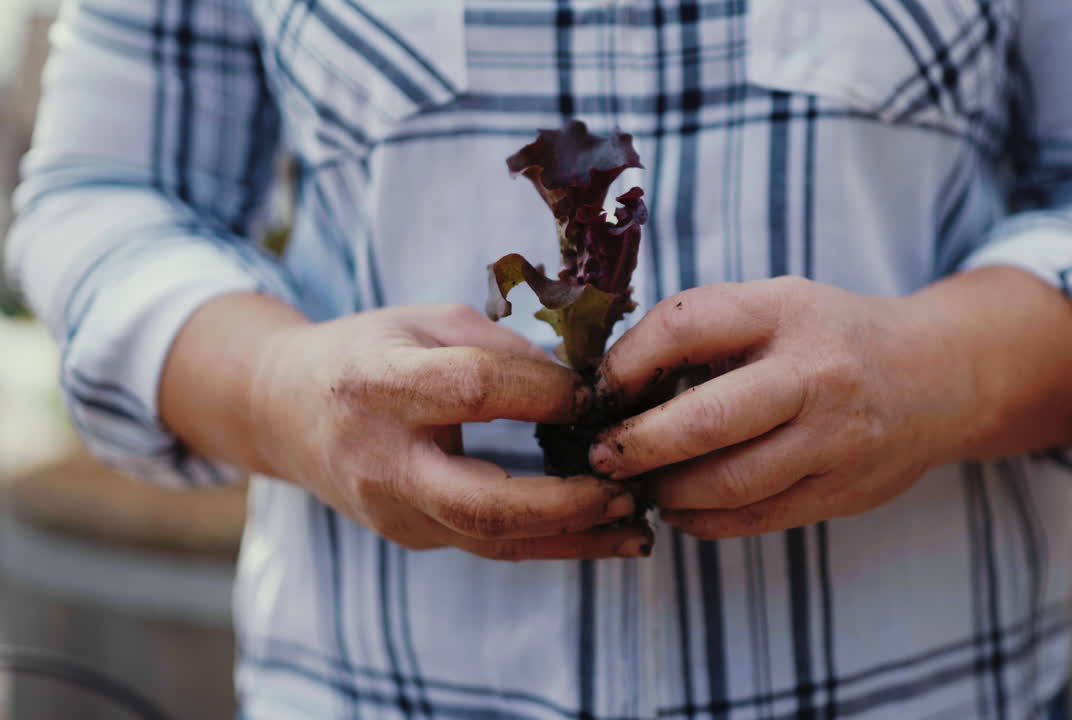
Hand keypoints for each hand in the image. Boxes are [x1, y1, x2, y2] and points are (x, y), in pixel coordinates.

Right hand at [242, 302, 650, 559]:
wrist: (284, 411)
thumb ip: (503, 349)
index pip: (473, 392)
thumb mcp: (428, 321)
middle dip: (566, 503)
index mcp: (380, 385)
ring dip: (573, 538)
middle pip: (482, 503)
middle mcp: (382, 460)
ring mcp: (393, 511)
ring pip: (492, 541)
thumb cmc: (366, 352)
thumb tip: (585, 383)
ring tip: (636, 525)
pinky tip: (601, 530)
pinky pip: (488, 545)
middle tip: (627, 487)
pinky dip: (550, 540)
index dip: (542, 392)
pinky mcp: (411, 536)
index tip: (595, 390)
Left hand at [590, 270, 1071, 539]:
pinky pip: (756, 517)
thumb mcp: (777, 304)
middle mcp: (815, 374)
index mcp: (786, 310)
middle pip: (705, 420)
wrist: (935, 378)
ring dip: (667, 491)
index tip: (600, 389)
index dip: (628, 362)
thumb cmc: (830, 337)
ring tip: (640, 484)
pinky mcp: (842, 490)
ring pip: (729, 482)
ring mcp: (833, 439)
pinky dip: (704, 520)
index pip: (686, 326)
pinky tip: (681, 508)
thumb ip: (707, 330)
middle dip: (637, 444)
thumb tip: (610, 380)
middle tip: (601, 455)